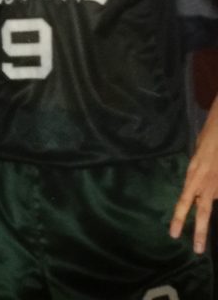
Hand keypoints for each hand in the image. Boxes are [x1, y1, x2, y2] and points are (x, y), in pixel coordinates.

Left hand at [170, 109, 217, 252]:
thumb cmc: (209, 137)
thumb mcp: (197, 156)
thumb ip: (198, 176)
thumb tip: (207, 193)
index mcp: (193, 175)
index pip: (184, 201)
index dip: (179, 218)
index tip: (174, 234)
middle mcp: (206, 182)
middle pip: (203, 211)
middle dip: (200, 231)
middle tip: (198, 250)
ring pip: (214, 198)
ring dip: (211, 196)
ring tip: (208, 194)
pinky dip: (217, 189)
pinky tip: (214, 172)